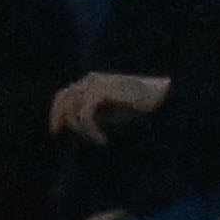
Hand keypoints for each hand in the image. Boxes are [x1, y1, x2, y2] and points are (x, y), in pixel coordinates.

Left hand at [47, 71, 171, 145]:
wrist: (162, 97)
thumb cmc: (141, 106)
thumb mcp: (112, 110)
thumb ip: (94, 113)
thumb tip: (75, 126)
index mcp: (92, 81)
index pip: (64, 95)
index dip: (57, 112)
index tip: (56, 131)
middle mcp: (91, 79)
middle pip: (64, 99)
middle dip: (60, 118)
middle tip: (61, 134)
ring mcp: (95, 83)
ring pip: (73, 110)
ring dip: (82, 129)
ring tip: (97, 139)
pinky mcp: (101, 91)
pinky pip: (85, 115)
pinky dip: (91, 131)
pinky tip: (102, 140)